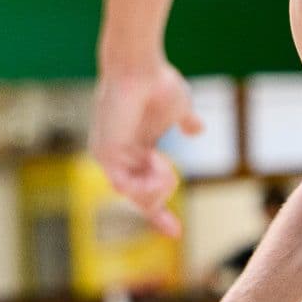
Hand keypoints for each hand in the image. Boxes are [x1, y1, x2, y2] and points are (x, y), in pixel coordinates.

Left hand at [90, 57, 199, 236]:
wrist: (139, 68)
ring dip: (162, 185)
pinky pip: (129, 189)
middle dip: (162, 194)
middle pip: (144, 200)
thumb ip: (185, 122)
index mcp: (134, 152)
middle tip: (165, 165)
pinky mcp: (104, 155)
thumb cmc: (158, 84)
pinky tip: (156, 160)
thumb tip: (197, 128)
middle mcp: (118, 159)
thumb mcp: (179, 110)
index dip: (159, 214)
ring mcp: (109, 159)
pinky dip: (151, 182)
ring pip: (141, 198)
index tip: (176, 233)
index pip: (144, 191)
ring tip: (163, 160)